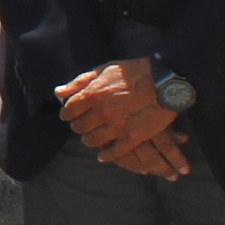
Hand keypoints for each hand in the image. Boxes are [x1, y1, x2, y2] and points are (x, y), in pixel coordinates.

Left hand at [58, 58, 190, 179]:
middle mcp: (102, 112)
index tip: (71, 114)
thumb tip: (58, 92)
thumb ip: (79, 82)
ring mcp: (116, 127)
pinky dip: (106, 156)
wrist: (165, 81)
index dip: (67, 113)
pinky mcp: (132, 137)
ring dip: (90, 139)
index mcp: (92, 94)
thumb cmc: (134, 72)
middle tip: (84, 124)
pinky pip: (113, 153)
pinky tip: (103, 155)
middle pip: (79, 128)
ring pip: (92, 141)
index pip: (68, 111)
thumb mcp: (104, 69)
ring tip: (94, 136)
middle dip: (79, 125)